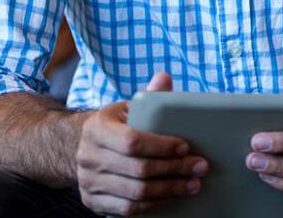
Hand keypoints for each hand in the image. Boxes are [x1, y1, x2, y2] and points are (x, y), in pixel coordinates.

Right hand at [75, 72, 208, 214]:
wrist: (82, 148)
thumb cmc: (115, 126)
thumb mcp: (127, 108)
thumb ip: (148, 96)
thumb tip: (164, 78)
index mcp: (97, 127)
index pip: (132, 141)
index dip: (162, 146)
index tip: (186, 147)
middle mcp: (89, 156)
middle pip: (138, 170)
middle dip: (174, 169)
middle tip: (200, 167)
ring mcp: (89, 182)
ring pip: (136, 193)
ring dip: (169, 190)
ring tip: (192, 183)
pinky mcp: (93, 201)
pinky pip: (128, 209)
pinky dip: (154, 204)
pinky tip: (172, 196)